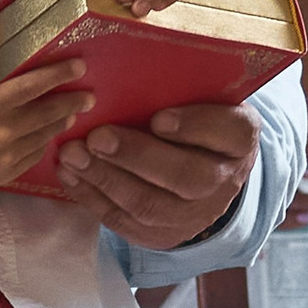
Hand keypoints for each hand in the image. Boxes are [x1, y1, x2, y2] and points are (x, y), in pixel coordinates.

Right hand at [0, 27, 91, 238]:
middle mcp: (3, 133)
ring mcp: (6, 157)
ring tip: (70, 113)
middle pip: (49, 114)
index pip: (34, 86)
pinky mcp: (4, 175)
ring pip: (44, 137)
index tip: (79, 66)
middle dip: (72, 103)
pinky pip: (33, 157)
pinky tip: (44, 137)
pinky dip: (42, 144)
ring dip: (60, 123)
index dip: (59, 74)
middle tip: (89, 95)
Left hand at [56, 101, 260, 247]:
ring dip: (104, 178)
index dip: (195, 127)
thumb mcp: (203, 102)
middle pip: (186, 177)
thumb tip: (130, 72)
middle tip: (97, 138)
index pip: (229, 133)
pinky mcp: (160, 235)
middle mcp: (223, 181)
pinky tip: (69, 174)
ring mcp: (192, 215)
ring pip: (149, 205)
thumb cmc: (194, 126)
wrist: (204, 179)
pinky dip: (91, 197)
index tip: (159, 118)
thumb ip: (182, 91)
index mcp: (239, 139)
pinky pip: (123, 221)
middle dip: (137, 157)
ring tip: (72, 154)